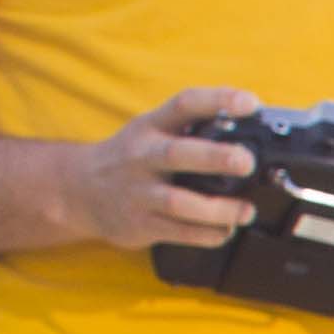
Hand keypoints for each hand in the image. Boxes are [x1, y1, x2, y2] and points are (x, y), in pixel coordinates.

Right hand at [65, 90, 264, 249]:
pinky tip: (225, 231)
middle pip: (178, 154)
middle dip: (215, 157)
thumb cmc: (133, 158)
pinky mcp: (139, 223)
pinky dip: (207, 234)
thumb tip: (255, 128)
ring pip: (179, 202)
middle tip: (247, 162)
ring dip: (218, 209)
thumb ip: (192, 128)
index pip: (185, 104)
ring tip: (246, 211)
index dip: (218, 100)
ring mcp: (138, 192)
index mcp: (152, 126)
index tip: (250, 103)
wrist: (78, 190)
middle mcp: (143, 156)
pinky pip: (178, 232)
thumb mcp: (152, 131)